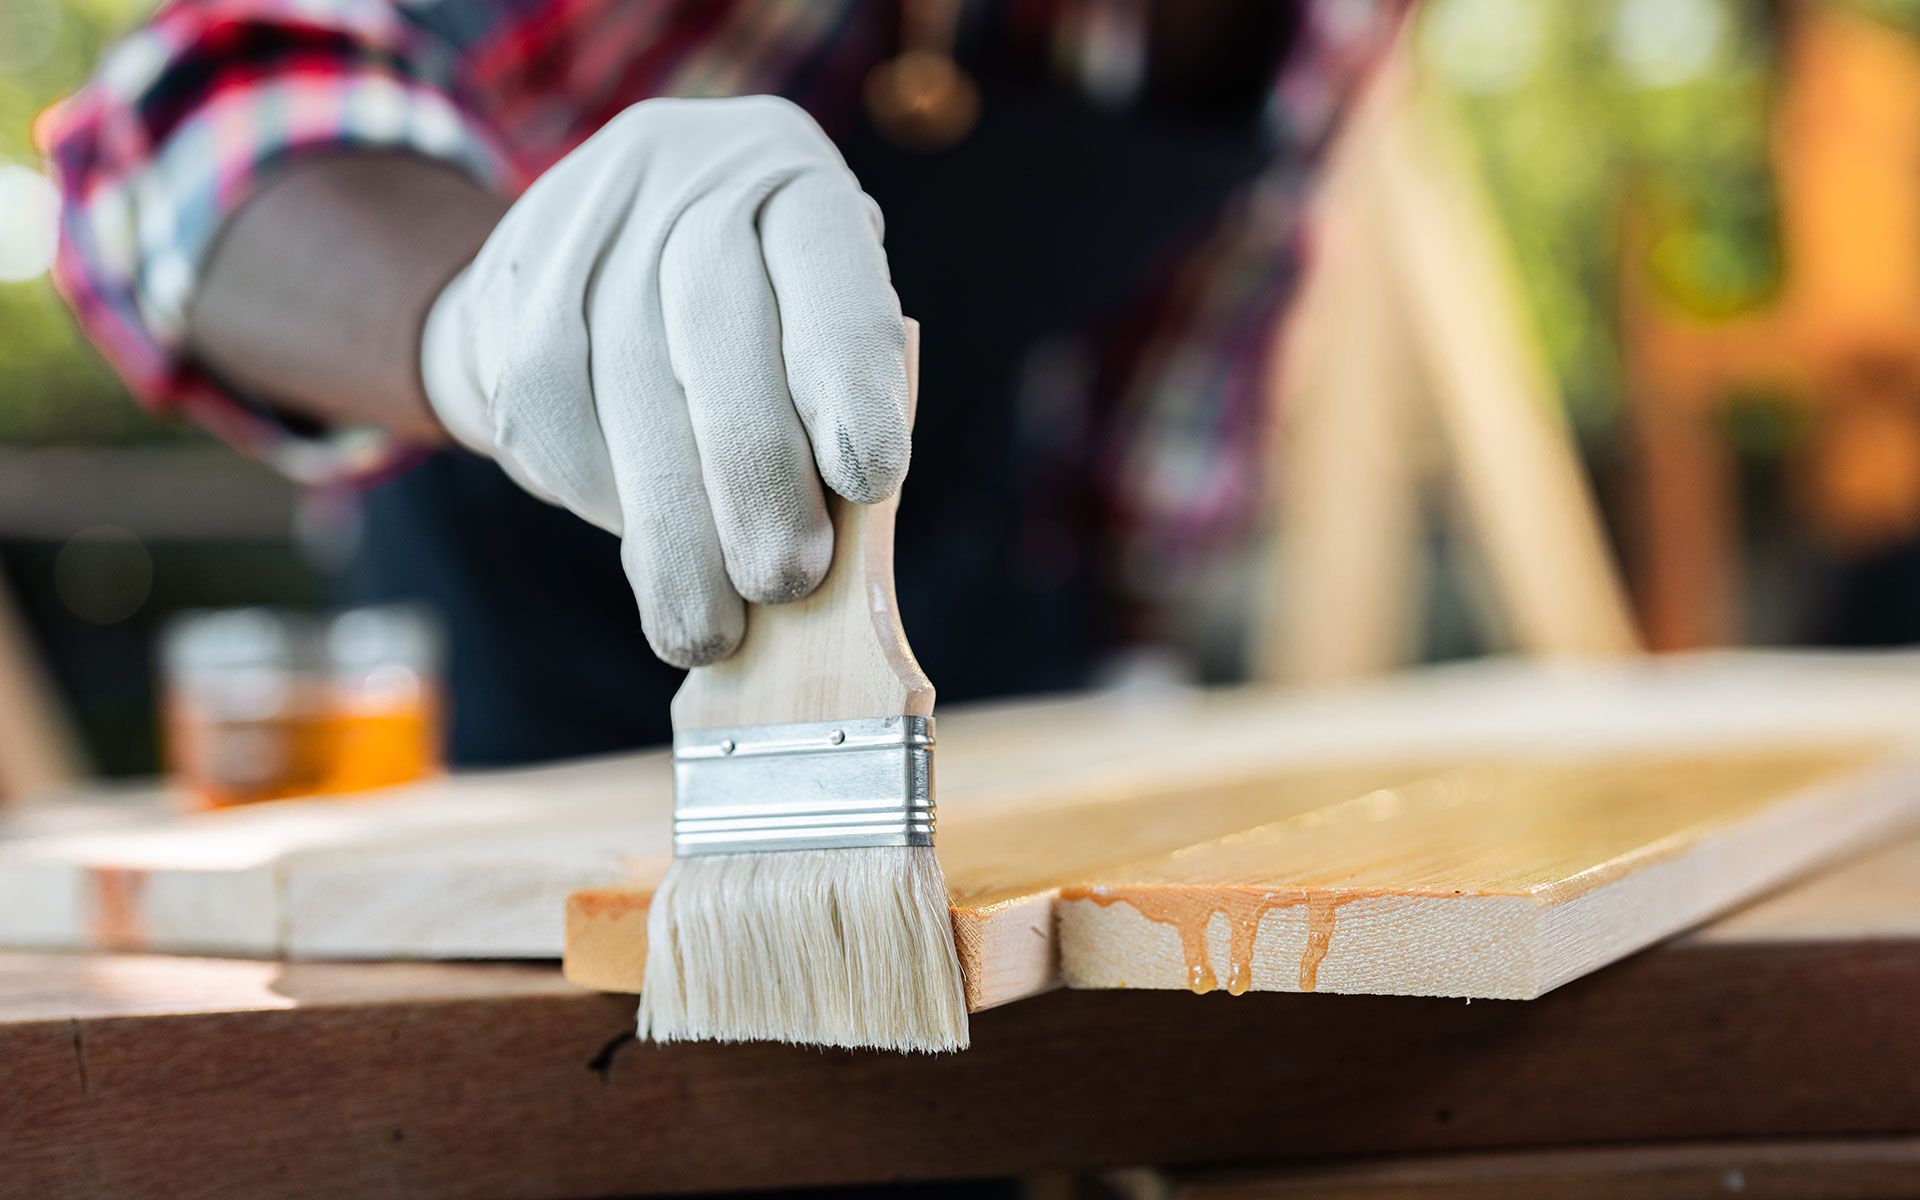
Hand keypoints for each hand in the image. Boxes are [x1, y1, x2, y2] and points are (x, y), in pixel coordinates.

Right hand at [421, 96, 910, 666]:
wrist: (589, 251)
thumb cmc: (750, 320)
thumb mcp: (810, 326)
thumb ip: (829, 402)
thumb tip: (840, 535)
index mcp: (793, 180)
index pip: (829, 272)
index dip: (848, 377)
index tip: (871, 482)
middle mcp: (688, 180)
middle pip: (714, 325)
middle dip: (755, 472)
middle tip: (784, 580)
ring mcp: (589, 223)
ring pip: (622, 386)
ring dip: (671, 526)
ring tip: (710, 622)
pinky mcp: (510, 287)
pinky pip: (551, 412)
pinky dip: (600, 499)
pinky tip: (642, 543)